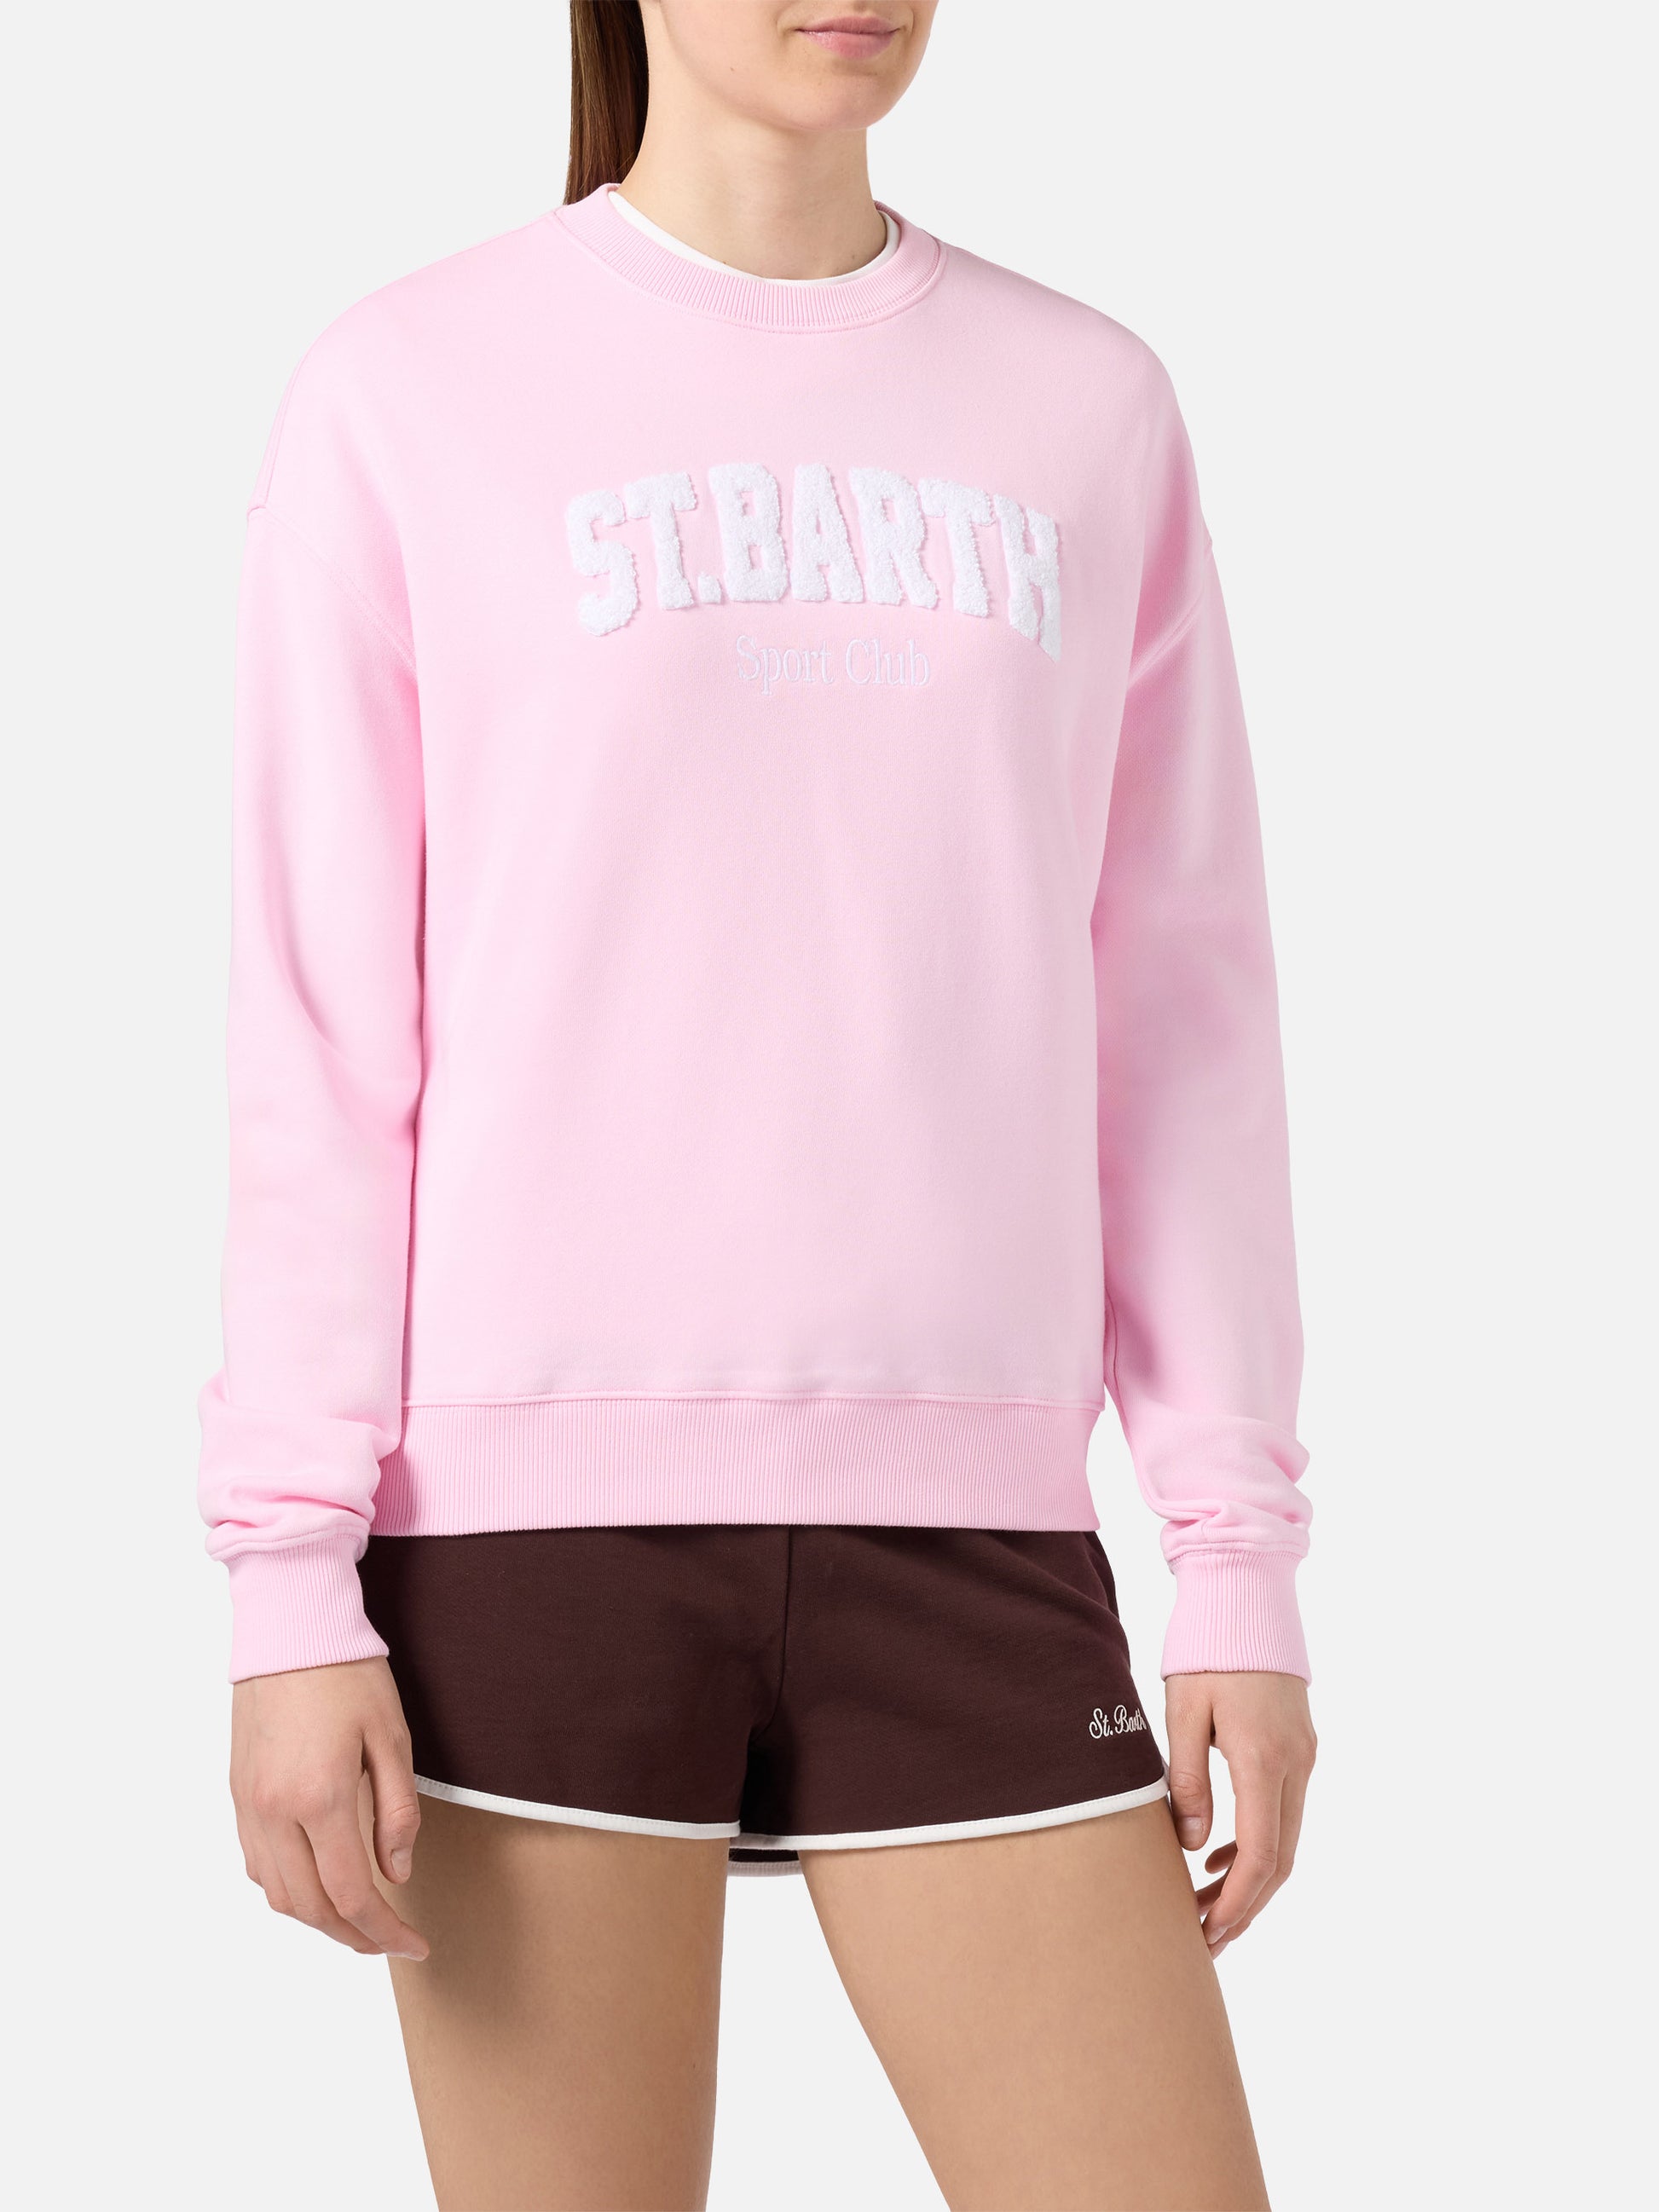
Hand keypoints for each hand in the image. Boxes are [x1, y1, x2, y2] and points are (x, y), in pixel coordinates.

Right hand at [231, 1656, 428, 1960]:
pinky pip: (257, 1865)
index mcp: (320, 1797)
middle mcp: (274, 1811)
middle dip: (354, 1936)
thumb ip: (397, 1812)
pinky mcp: (237, 1794)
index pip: (352, 1894)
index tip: (417, 1944)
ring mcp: (248, 1805)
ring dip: (318, 1919)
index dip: (386, 1931)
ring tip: (359, 1919)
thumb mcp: (393, 1735)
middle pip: (311, 1907)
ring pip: (277, 1895)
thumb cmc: (347, 1673)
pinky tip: (317, 1882)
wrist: (288, 1627)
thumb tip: (396, 1875)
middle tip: (392, 1940)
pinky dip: (287, 1889)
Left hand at [1165, 1671, 1314, 1958]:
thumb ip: (1188, 1781)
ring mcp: (1304, 1756)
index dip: (1236, 1902)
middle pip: (1280, 1860)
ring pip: (1286, 1840)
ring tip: (1206, 1907)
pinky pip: (1284, 1812)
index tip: (1206, 1932)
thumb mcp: (1183, 1711)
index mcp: (1264, 1759)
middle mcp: (1295, 1764)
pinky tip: (1220, 1855)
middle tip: (1203, 1939)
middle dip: (1244, 1906)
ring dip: (1251, 1879)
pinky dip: (1258, 1843)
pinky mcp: (1299, 1746)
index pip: (1261, 1855)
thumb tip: (1193, 1847)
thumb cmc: (1206, 1648)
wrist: (1246, 1593)